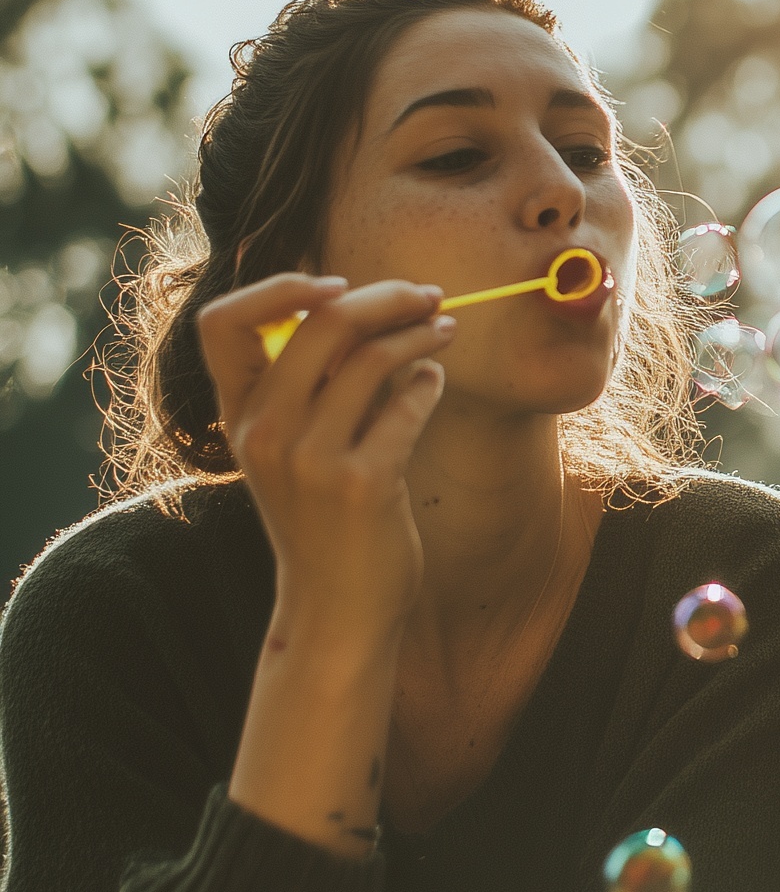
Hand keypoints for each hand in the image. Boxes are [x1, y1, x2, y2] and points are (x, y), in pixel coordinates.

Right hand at [199, 271, 453, 647]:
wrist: (336, 609)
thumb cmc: (322, 519)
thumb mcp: (291, 450)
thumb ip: (307, 384)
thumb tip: (358, 303)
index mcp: (238, 416)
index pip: (223, 322)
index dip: (277, 286)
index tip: (334, 283)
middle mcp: (265, 431)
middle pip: (322, 320)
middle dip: (385, 296)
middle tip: (426, 295)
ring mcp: (310, 459)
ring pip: (372, 356)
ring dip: (420, 331)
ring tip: (444, 328)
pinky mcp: (362, 483)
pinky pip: (408, 404)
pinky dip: (429, 382)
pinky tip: (434, 381)